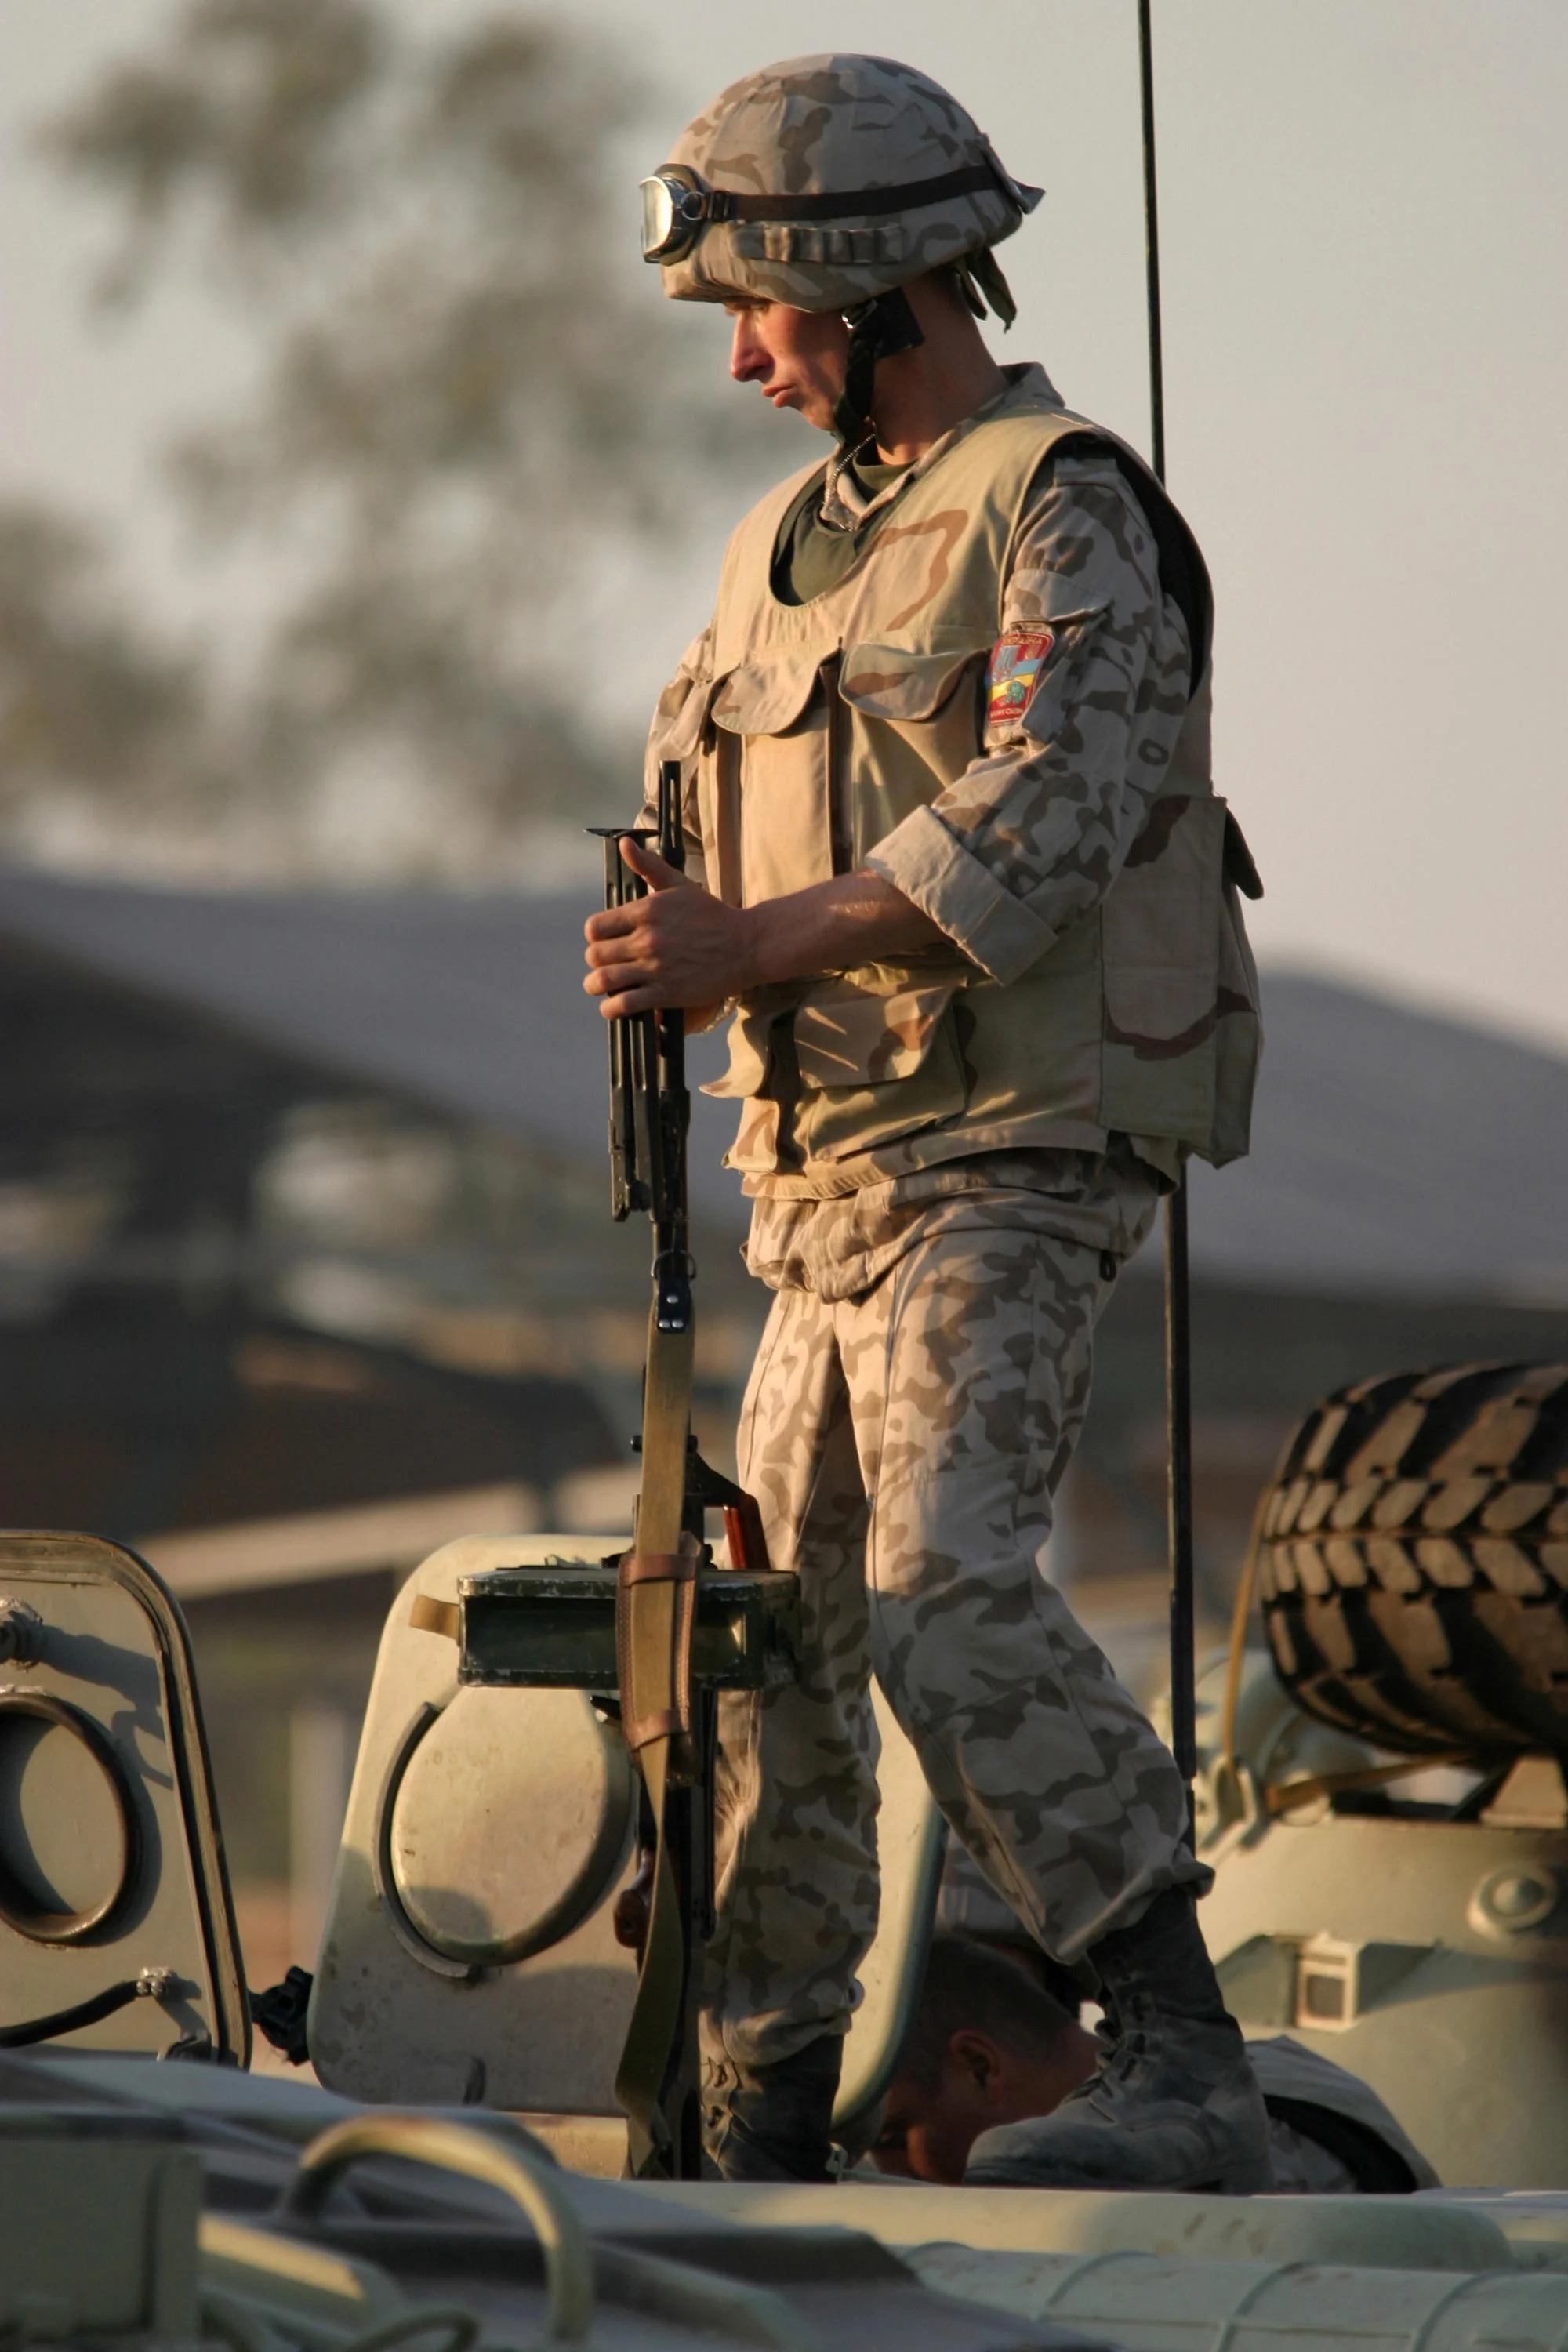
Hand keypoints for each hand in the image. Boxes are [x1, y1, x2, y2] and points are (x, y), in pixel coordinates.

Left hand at [583, 835, 756, 1018]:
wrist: (747, 945)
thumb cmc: (712, 915)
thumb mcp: (679, 885)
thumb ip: (649, 866)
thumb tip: (624, 843)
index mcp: (645, 911)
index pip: (595, 928)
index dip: (595, 936)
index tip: (604, 941)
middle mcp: (646, 939)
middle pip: (595, 955)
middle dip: (597, 961)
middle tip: (605, 965)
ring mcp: (655, 967)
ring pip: (603, 981)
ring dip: (596, 986)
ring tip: (602, 987)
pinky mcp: (666, 993)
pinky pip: (624, 1005)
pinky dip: (612, 1009)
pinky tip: (615, 1006)